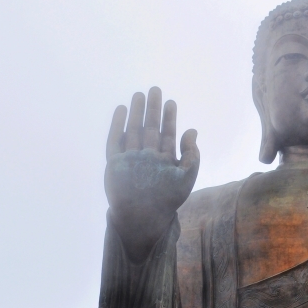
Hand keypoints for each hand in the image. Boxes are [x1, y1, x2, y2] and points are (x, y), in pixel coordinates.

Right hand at [105, 87, 199, 261]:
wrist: (142, 218)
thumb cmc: (166, 201)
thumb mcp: (186, 178)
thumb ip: (191, 155)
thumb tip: (192, 130)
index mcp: (164, 161)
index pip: (167, 135)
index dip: (170, 118)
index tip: (171, 102)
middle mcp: (147, 157)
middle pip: (150, 128)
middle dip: (153, 110)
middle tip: (155, 90)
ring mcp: (130, 159)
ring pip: (133, 130)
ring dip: (136, 113)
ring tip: (138, 95)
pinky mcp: (115, 163)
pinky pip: (115, 140)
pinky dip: (117, 125)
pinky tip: (122, 110)